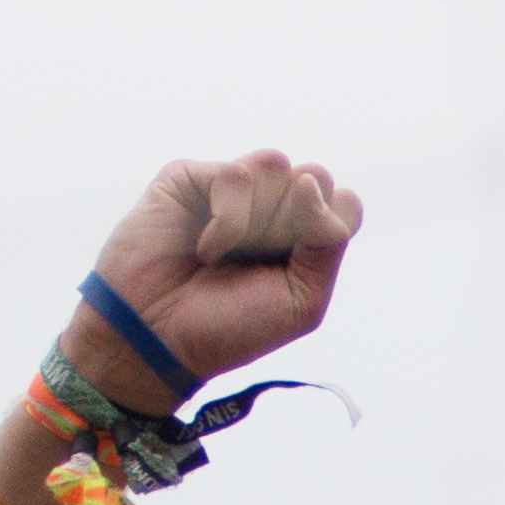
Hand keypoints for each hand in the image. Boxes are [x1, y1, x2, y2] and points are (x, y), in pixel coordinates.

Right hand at [70, 150, 361, 403]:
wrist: (158, 339)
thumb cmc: (229, 327)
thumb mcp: (302, 301)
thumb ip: (328, 244)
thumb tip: (311, 180)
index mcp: (303, 235)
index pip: (345, 203)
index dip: (328, 229)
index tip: (295, 266)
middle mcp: (270, 205)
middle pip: (317, 179)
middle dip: (292, 226)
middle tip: (256, 262)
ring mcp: (231, 188)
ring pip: (278, 166)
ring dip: (260, 221)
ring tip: (229, 255)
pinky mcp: (191, 177)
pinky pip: (236, 175)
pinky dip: (227, 223)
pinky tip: (205, 249)